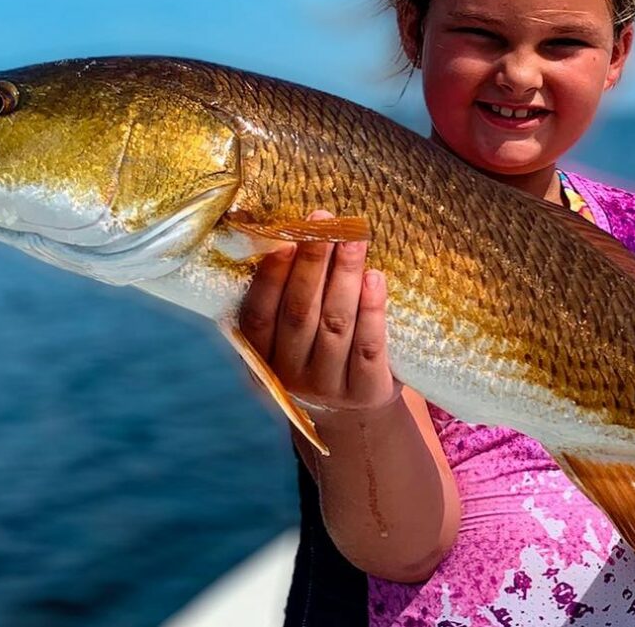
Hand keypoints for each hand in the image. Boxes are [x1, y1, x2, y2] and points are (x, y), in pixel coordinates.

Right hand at [237, 210, 399, 411]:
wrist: (353, 411)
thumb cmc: (316, 353)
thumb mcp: (288, 336)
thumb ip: (284, 297)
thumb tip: (289, 234)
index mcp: (261, 356)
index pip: (259, 315)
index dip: (271, 277)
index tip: (286, 239)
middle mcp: (290, 374)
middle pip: (300, 313)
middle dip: (313, 263)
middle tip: (326, 223)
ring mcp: (327, 386)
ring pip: (335, 325)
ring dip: (345, 276)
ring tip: (355, 239)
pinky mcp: (365, 391)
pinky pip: (369, 348)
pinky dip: (372, 311)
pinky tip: (375, 279)